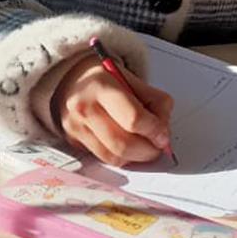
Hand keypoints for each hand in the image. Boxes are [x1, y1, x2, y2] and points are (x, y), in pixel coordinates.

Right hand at [53, 53, 173, 165]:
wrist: (74, 79)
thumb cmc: (106, 79)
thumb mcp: (134, 80)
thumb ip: (156, 102)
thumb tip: (163, 133)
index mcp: (101, 86)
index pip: (133, 118)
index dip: (154, 131)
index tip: (163, 136)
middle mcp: (84, 107)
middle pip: (123, 144)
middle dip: (147, 151)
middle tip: (158, 147)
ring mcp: (76, 126)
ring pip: (113, 156)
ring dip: (135, 157)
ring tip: (144, 147)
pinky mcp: (73, 140)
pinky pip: (103, 158)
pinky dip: (121, 157)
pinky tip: (126, 146)